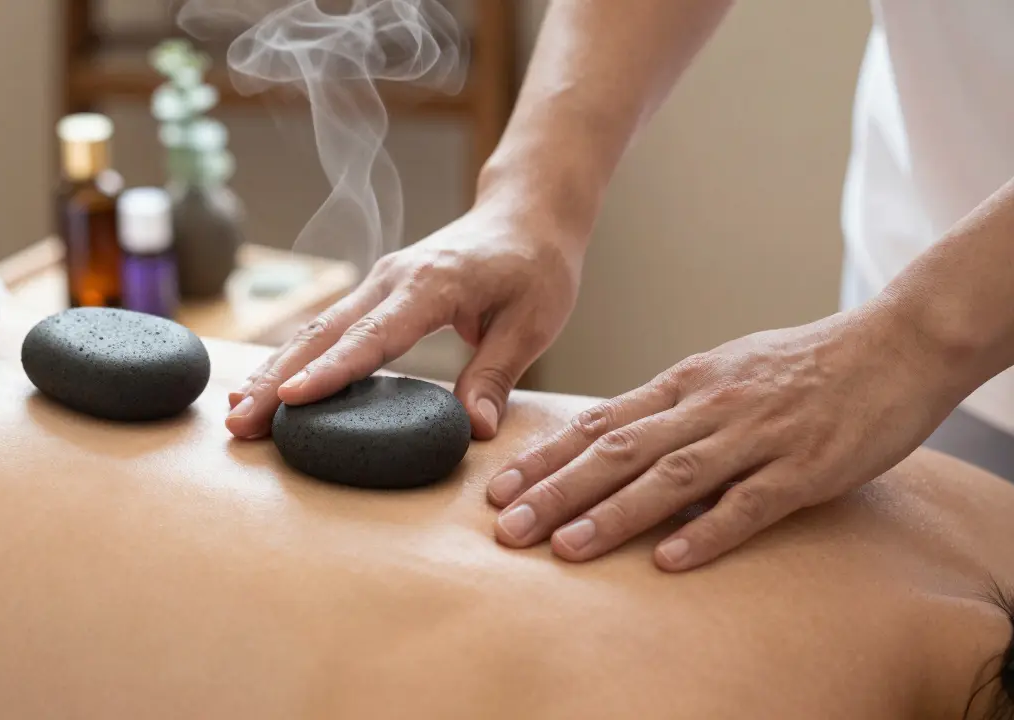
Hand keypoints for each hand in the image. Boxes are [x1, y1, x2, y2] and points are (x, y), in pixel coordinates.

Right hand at [226, 201, 584, 439]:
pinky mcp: (375, 291)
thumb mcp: (533, 322)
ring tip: (238, 413)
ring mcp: (378, 281)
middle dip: (278, 379)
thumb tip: (475, 431)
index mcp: (432, 284)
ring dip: (274, 371)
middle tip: (240, 423)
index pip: (374, 335)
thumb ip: (497, 374)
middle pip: (324, 332)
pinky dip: (294, 359)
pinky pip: (327, 327)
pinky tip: (268, 389)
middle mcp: (393, 278)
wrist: (526, 214)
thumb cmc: (536, 265)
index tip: (293, 399)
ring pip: (315, 329)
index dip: (332, 370)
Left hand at [486, 307, 958, 570]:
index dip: (546, 457)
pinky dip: (706, 530)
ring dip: (614, 514)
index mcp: (685, 384)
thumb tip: (614, 441)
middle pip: (619, 451)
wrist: (895, 345)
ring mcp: (755, 435)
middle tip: (508, 527)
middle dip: (558, 490)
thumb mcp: (723, 372)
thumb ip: (671, 408)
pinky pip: (748, 503)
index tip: (499, 488)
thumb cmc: (803, 364)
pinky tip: (669, 560)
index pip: (599, 422)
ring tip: (566, 548)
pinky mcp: (804, 467)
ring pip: (671, 476)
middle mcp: (708, 406)